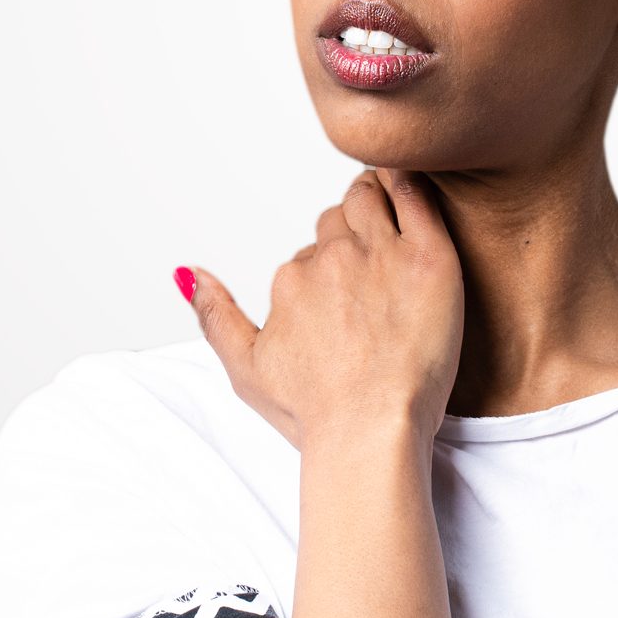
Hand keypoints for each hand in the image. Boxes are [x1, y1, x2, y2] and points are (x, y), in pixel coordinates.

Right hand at [180, 167, 462, 449]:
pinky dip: (413, 183)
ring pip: (373, 200)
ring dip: (380, 203)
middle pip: (340, 219)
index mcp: (292, 279)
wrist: (370, 434)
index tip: (349, 301)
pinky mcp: (428, 258)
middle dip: (352, 233)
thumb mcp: (245, 370)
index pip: (310, 251)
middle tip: (377, 270)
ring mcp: (381, 254)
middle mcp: (332, 259)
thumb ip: (214, 315)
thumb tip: (189, 273)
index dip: (328, 270)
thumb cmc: (315, 414)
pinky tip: (415, 189)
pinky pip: (418, 195)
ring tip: (397, 230)